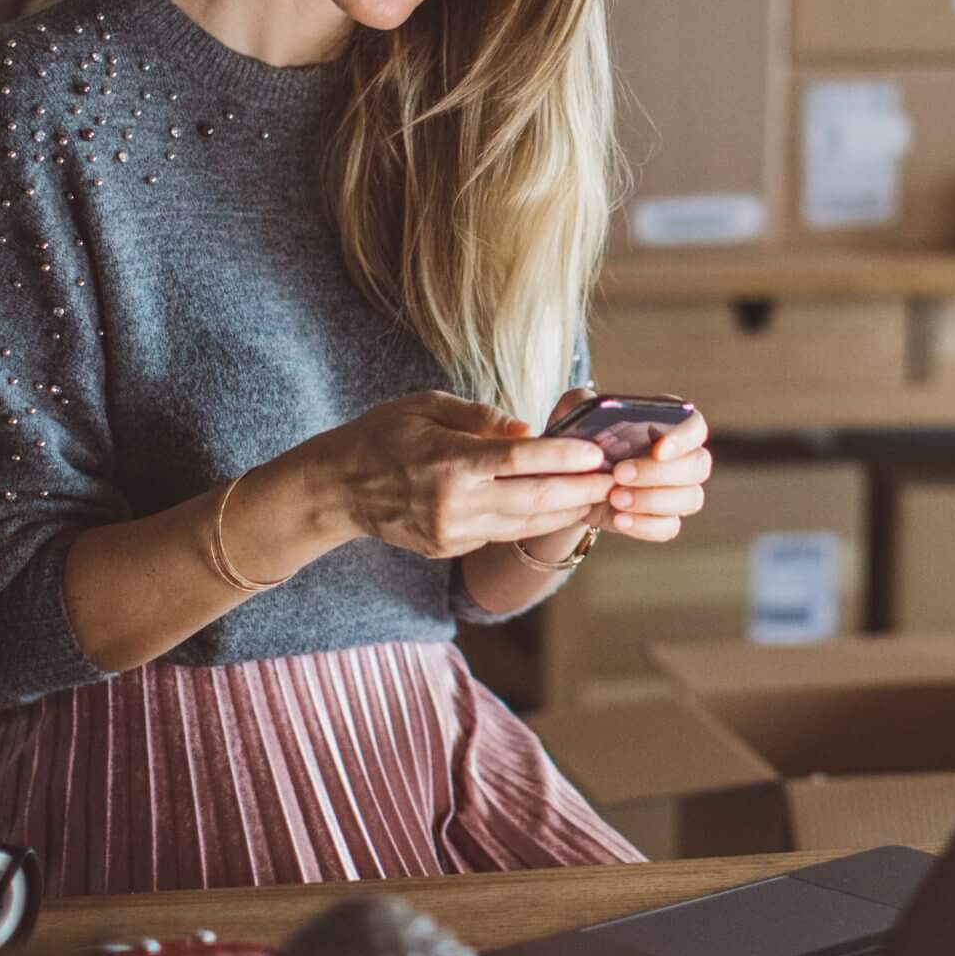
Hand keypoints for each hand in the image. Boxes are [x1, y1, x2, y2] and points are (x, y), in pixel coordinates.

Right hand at [308, 391, 612, 560]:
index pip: (519, 461)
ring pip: (524, 525)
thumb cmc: (382, 435)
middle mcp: (454, 505)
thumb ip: (481, 418)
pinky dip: (533, 521)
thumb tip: (529, 431)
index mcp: (449, 463)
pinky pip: (501, 534)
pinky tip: (559, 507)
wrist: (337, 489)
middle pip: (533, 500)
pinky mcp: (450, 549)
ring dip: (566, 511)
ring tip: (600, 496)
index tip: (597, 453)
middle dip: (581, 492)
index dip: (563, 459)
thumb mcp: (426, 405)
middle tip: (617, 480)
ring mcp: (453, 533)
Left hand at [542, 388, 709, 543]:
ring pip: (691, 499)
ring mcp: (677, 491)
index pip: (694, 427)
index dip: (683, 439)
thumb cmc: (579, 440)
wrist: (569, 481)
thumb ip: (581, 402)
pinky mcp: (663, 519)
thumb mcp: (573, 415)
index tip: (658, 451)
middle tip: (620, 474)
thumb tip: (596, 408)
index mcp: (667, 424)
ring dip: (653, 501)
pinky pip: (670, 527)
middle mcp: (681, 458)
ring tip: (615, 498)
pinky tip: (619, 519)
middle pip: (698, 466)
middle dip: (660, 473)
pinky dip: (646, 525)